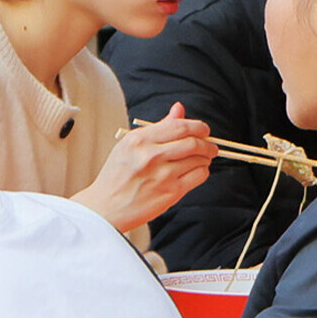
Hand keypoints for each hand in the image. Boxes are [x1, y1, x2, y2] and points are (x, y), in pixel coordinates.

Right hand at [81, 105, 219, 239]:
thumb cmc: (117, 176)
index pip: (178, 126)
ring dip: (205, 158)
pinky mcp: (171, 192)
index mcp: (139, 140)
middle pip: (193, 142)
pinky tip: (195, 171)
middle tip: (210, 146)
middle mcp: (151, 156)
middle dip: (207, 143)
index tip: (203, 130)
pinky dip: (202, 171)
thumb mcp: (130, 145)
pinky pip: (199, 176)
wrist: (106, 208)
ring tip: (202, 159)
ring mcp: (162, 175)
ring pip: (198, 159)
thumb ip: (158, 127)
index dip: (197, 126)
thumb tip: (179, 109)